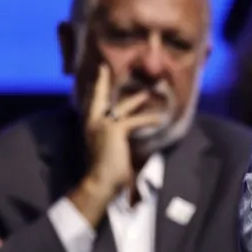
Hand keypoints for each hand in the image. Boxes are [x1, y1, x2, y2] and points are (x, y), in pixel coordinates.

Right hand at [69, 64, 163, 225]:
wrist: (99, 182)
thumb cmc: (107, 174)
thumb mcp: (112, 152)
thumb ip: (119, 142)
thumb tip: (136, 142)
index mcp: (90, 129)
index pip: (92, 106)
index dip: (95, 92)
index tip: (97, 80)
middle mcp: (93, 124)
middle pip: (97, 98)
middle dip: (100, 82)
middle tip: (103, 68)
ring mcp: (102, 125)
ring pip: (121, 106)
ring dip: (136, 99)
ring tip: (147, 93)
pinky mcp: (115, 129)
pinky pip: (136, 120)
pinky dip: (149, 119)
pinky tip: (160, 119)